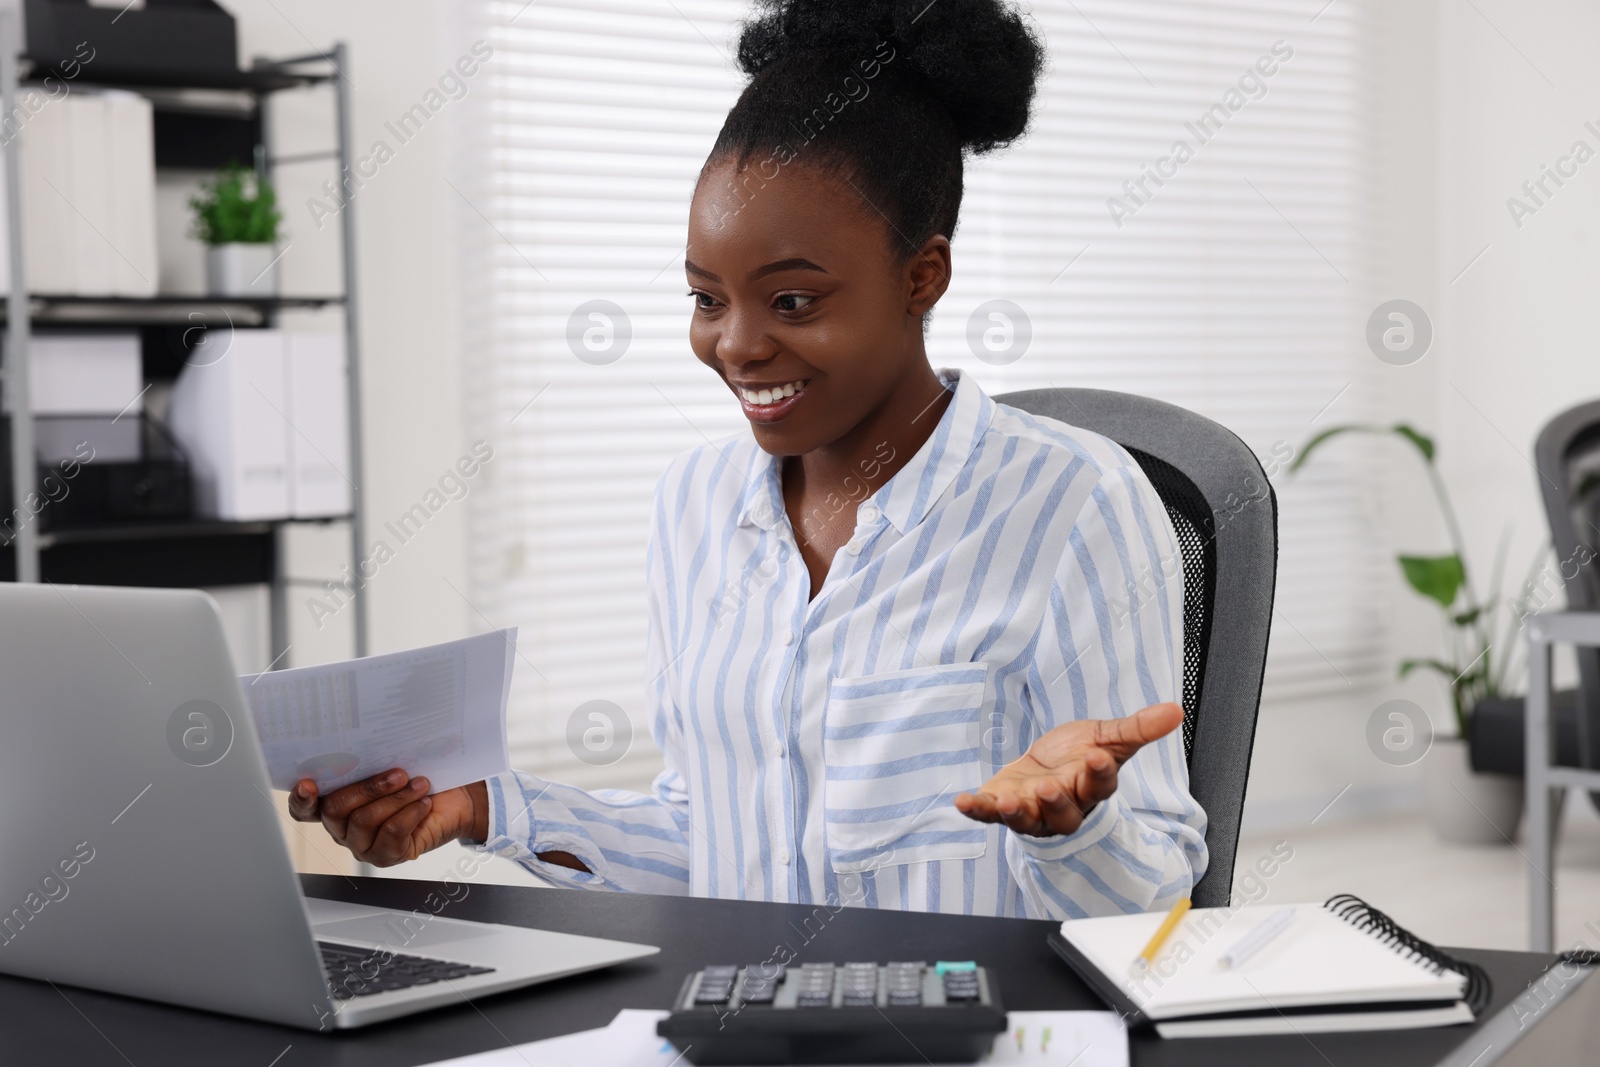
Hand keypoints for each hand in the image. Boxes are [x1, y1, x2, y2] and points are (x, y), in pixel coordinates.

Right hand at [287, 769, 487, 866]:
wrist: (455, 801)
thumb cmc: (419, 778)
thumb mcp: (393, 765)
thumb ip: (372, 762)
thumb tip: (367, 744)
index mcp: (336, 804)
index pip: (305, 808)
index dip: (301, 798)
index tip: (308, 783)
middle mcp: (342, 828)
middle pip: (336, 810)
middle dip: (368, 788)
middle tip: (398, 773)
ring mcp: (362, 845)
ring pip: (364, 821)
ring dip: (395, 798)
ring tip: (420, 784)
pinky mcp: (386, 856)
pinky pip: (390, 835)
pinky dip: (410, 815)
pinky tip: (424, 804)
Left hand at [954, 702, 1183, 837]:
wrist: (1044, 770)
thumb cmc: (1076, 758)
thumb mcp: (1107, 738)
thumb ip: (1137, 728)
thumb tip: (1175, 710)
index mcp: (1091, 787)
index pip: (1101, 783)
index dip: (1099, 772)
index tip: (1096, 756)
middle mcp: (1064, 806)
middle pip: (1065, 812)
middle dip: (1057, 801)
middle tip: (1048, 786)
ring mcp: (1032, 811)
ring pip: (1029, 819)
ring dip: (1018, 811)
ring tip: (1008, 801)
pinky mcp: (1003, 808)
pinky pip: (990, 814)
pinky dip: (977, 810)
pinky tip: (963, 802)